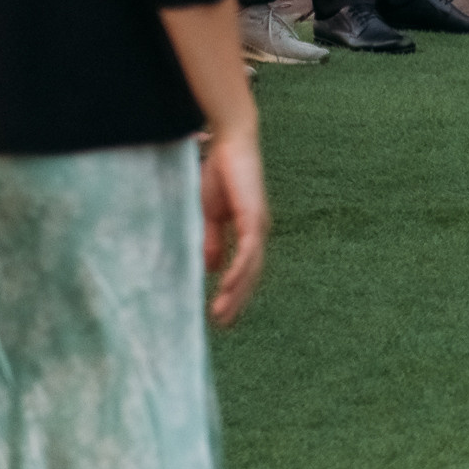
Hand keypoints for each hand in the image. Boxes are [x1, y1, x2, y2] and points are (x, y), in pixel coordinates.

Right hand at [197, 125, 267, 327]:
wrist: (231, 144)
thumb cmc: (221, 175)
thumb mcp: (210, 215)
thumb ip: (212, 240)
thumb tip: (209, 269)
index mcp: (249, 232)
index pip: (245, 270)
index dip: (235, 293)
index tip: (222, 316)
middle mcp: (258, 232)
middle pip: (251, 275)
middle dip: (237, 301)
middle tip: (222, 325)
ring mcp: (258, 224)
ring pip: (251, 267)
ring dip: (236, 292)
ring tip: (221, 314)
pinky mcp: (253, 215)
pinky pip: (248, 249)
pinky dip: (239, 269)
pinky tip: (226, 286)